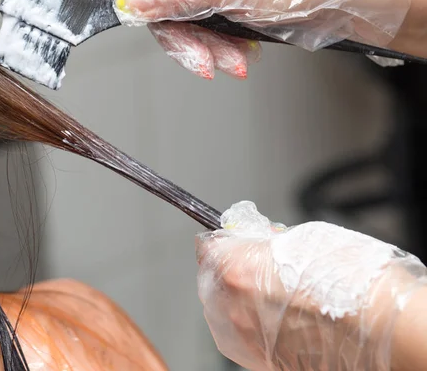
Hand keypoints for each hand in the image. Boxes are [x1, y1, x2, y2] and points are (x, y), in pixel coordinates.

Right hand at [114, 0, 417, 78]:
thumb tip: (133, 3)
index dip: (158, 16)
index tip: (174, 42)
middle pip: (173, 7)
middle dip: (193, 43)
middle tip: (211, 63)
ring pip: (195, 22)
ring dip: (212, 51)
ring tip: (237, 62)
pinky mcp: (238, 2)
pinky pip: (215, 30)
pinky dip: (226, 49)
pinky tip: (244, 56)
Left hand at [195, 201, 426, 369]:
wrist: (388, 332)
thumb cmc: (356, 282)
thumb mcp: (306, 238)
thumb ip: (268, 240)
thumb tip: (257, 241)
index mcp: (238, 269)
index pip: (208, 247)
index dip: (221, 240)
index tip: (230, 240)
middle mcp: (233, 307)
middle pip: (211, 280)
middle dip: (229, 268)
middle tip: (259, 262)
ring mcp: (245, 339)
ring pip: (224, 310)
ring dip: (238, 297)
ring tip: (274, 291)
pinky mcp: (260, 362)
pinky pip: (242, 336)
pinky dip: (252, 323)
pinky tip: (280, 316)